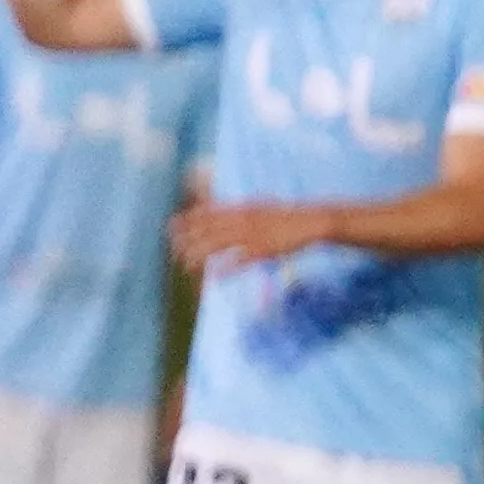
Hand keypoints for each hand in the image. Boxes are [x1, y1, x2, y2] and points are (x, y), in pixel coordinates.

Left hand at [175, 200, 334, 269]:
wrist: (313, 220)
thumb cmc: (286, 216)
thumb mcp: (260, 206)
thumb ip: (240, 210)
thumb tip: (224, 211)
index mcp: (241, 208)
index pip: (207, 213)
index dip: (187, 220)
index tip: (170, 228)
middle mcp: (243, 219)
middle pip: (208, 229)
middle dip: (188, 241)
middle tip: (174, 253)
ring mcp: (253, 234)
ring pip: (219, 245)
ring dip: (201, 256)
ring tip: (187, 266)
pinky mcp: (264, 250)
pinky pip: (240, 260)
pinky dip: (226, 268)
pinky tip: (214, 276)